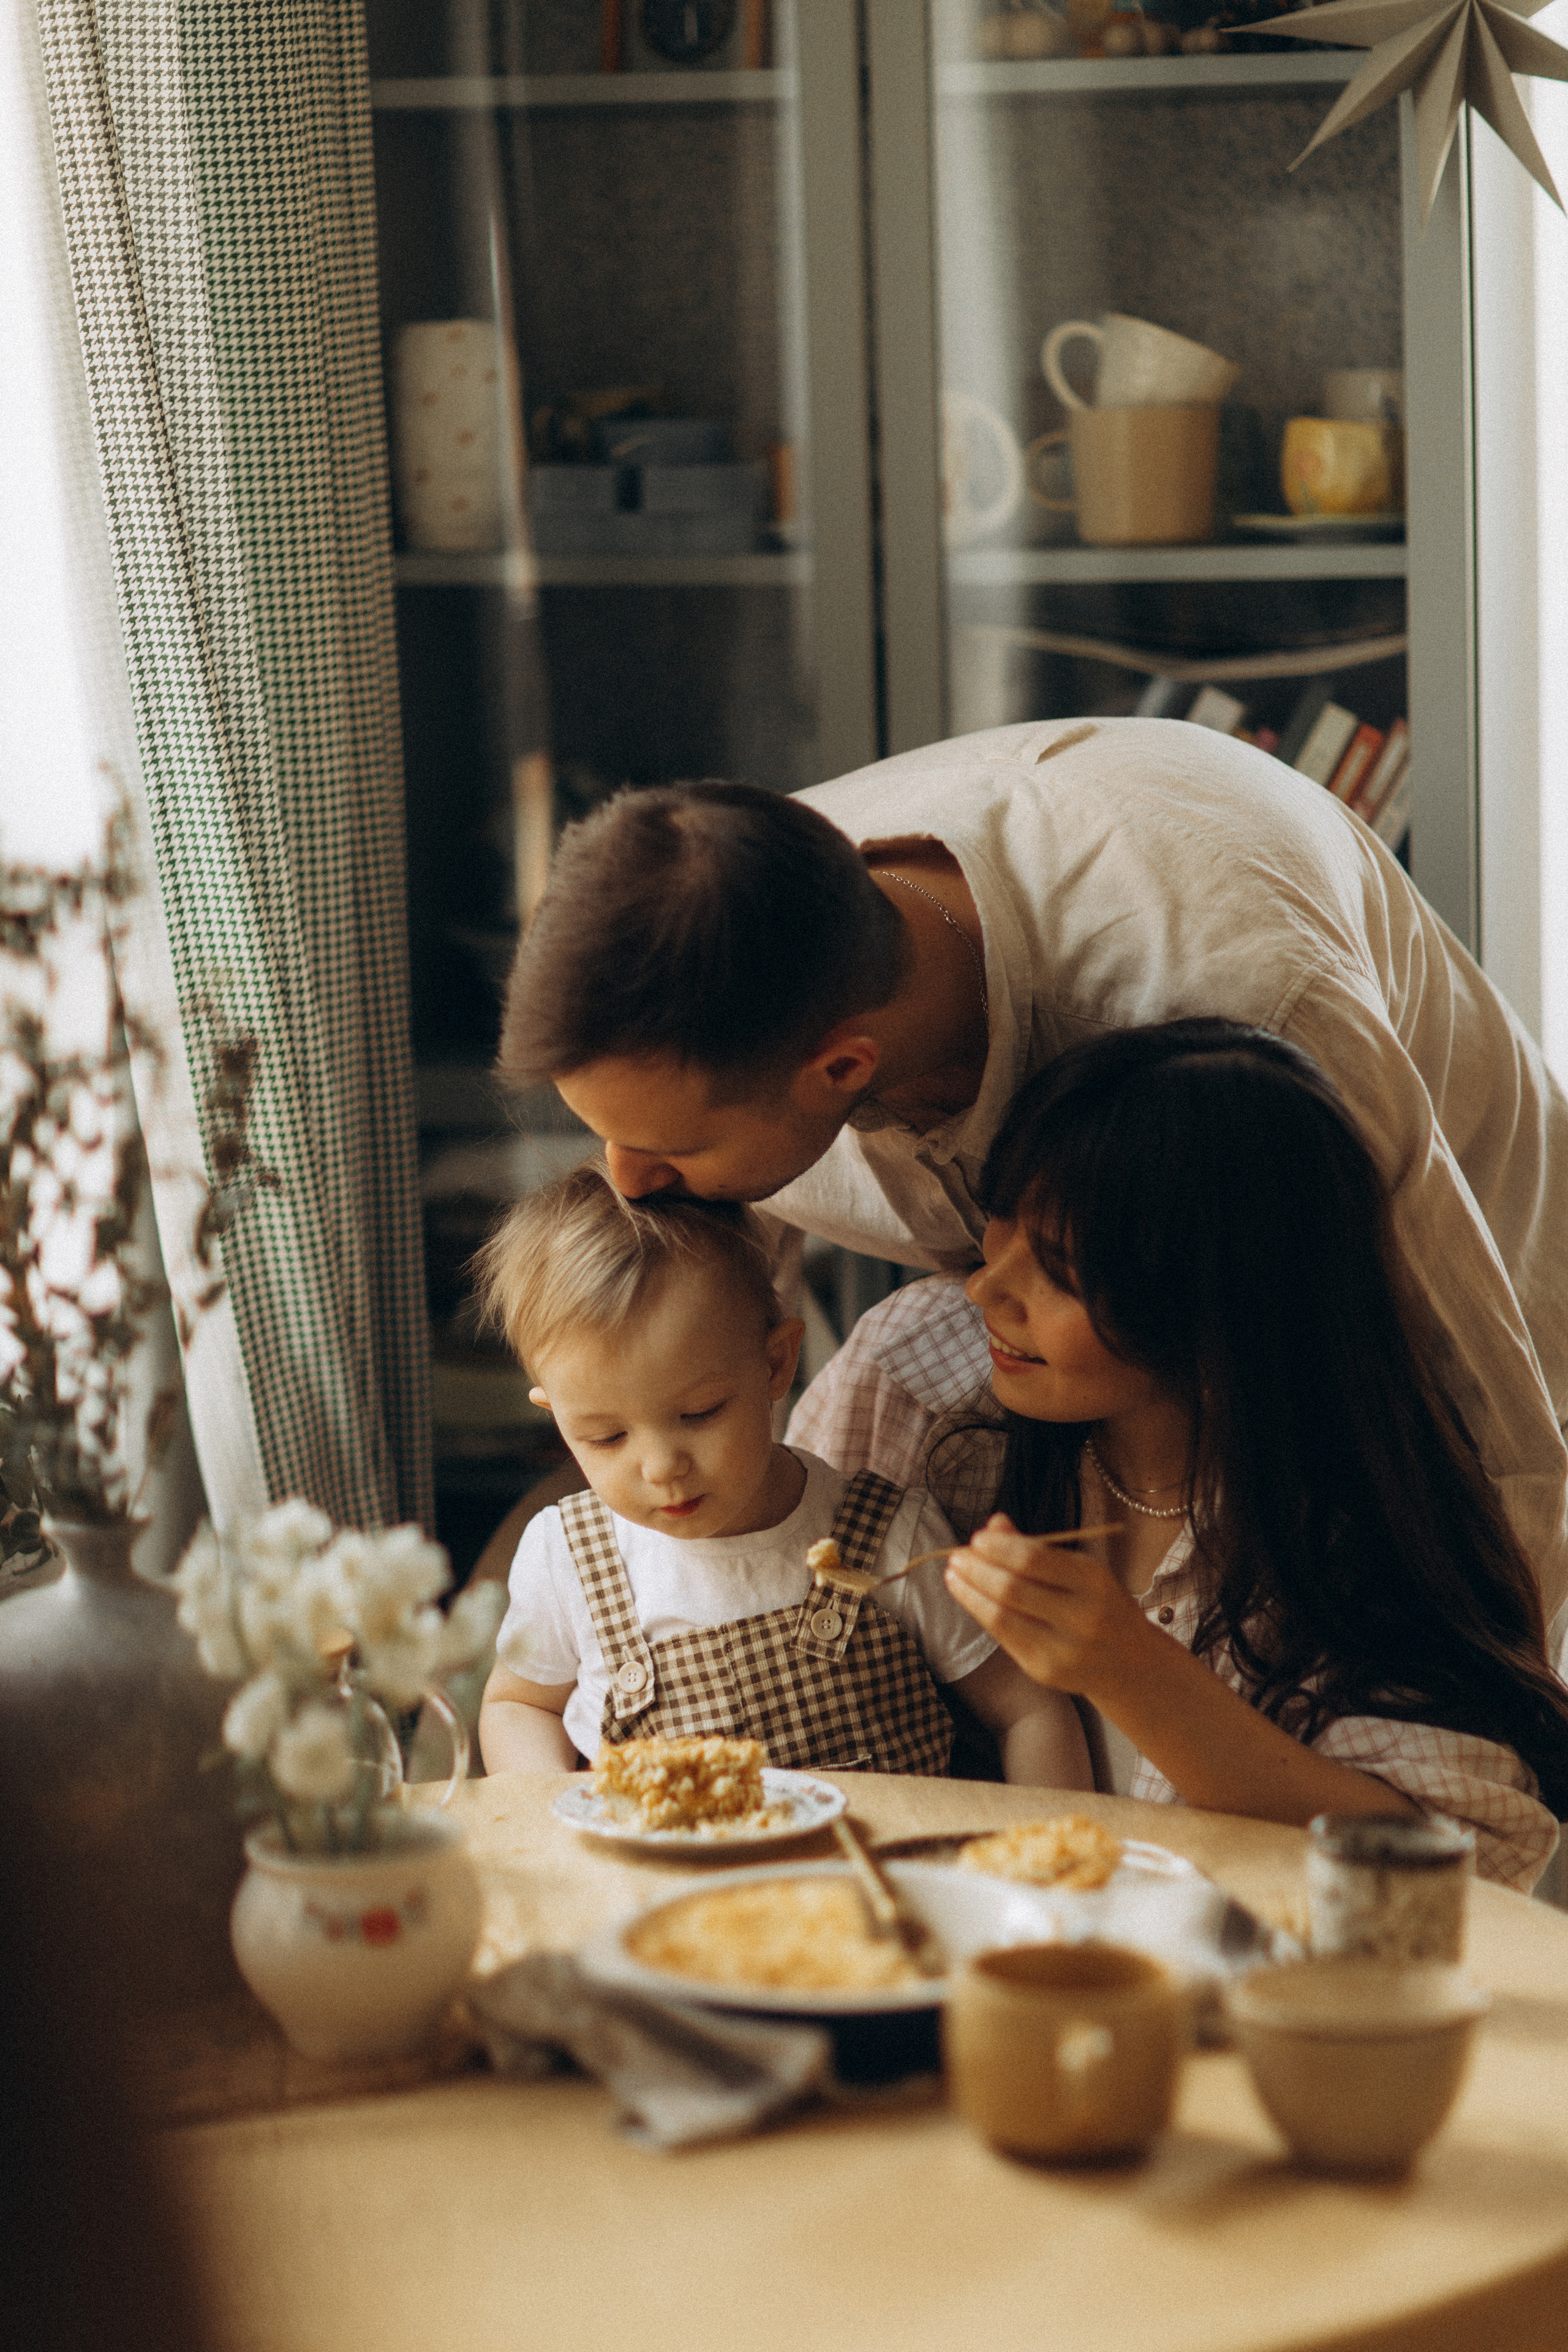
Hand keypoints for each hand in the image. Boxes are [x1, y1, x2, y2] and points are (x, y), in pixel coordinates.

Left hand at [944, 1513, 1150, 1699]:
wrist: (1129, 1663)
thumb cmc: (1098, 1605)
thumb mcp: (1080, 1571)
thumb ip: (1037, 1549)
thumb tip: (994, 1524)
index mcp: (1093, 1581)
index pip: (1035, 1559)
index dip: (999, 1548)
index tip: (977, 1538)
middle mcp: (1082, 1617)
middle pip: (1013, 1589)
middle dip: (977, 1570)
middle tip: (956, 1557)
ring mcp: (1063, 1649)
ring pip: (1002, 1617)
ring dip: (970, 1593)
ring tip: (953, 1576)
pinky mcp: (1045, 1671)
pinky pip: (1003, 1638)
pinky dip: (981, 1614)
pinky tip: (969, 1598)